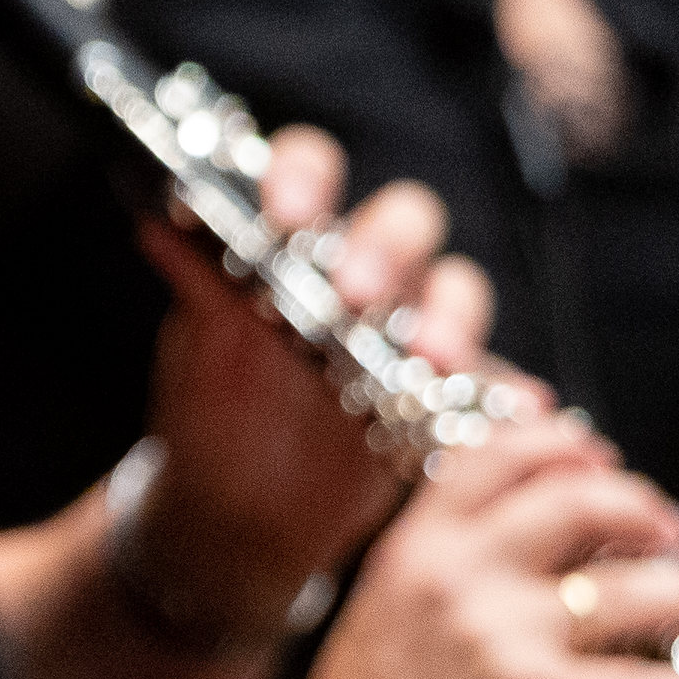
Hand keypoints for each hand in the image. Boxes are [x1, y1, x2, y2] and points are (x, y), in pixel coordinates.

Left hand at [124, 126, 485, 601]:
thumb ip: (195, 285)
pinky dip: (508, 392)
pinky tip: (522, 406)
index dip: (303, 176)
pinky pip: (491, 382)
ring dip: (451, 318)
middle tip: (353, 293)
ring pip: (456, 291)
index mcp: (299, 235)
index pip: (312, 168)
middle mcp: (365, 267)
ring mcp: (411, 328)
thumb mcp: (199, 346)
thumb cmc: (215, 408)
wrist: (236, 510)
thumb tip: (156, 224)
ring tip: (432, 358)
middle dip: (384, 249)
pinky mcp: (444, 392)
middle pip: (403, 220)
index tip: (282, 215)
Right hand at [273, 419, 678, 678]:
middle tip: (670, 527)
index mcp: (415, 546)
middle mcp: (462, 575)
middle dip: (643, 506)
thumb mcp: (378, 614)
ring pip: (630, 588)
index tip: (597, 455)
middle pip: (581, 500)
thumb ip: (445, 574)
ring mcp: (503, 635)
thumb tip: (530, 556)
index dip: (563, 444)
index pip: (501, 455)